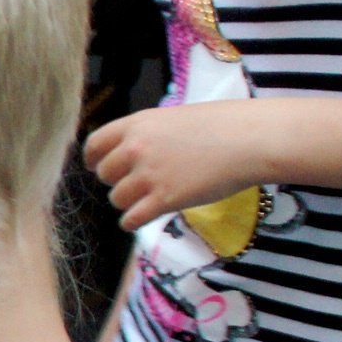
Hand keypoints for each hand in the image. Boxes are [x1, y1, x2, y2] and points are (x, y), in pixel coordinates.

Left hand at [83, 102, 274, 230]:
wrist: (248, 140)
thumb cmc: (220, 125)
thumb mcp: (172, 119)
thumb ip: (147, 135)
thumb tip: (130, 152)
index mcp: (136, 125)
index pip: (95, 144)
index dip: (93, 159)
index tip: (96, 167)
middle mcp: (135, 149)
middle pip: (104, 175)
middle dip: (116, 181)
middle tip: (136, 184)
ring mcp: (148, 176)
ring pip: (116, 199)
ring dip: (128, 202)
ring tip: (147, 199)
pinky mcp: (164, 200)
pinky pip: (130, 219)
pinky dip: (133, 221)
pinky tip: (142, 218)